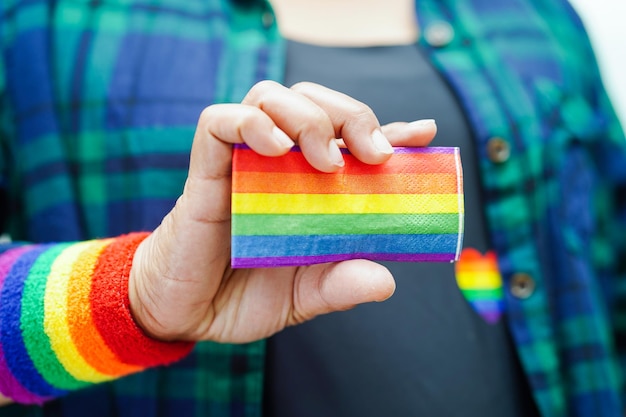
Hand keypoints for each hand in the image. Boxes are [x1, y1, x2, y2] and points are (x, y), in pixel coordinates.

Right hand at [129, 81, 436, 342]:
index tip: (422, 133)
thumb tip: (386, 280)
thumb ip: (339, 285)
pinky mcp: (205, 171)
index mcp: (306, 187)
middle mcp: (277, 166)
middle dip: (350, 114)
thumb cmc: (240, 295)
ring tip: (325, 158)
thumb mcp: (301, 295)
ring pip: (271, 98)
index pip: (350, 142)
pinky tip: (274, 147)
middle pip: (314, 102)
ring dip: (307, 116)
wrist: (182, 312)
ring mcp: (240, 163)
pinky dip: (249, 123)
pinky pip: (219, 122)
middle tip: (373, 154)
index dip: (388, 131)